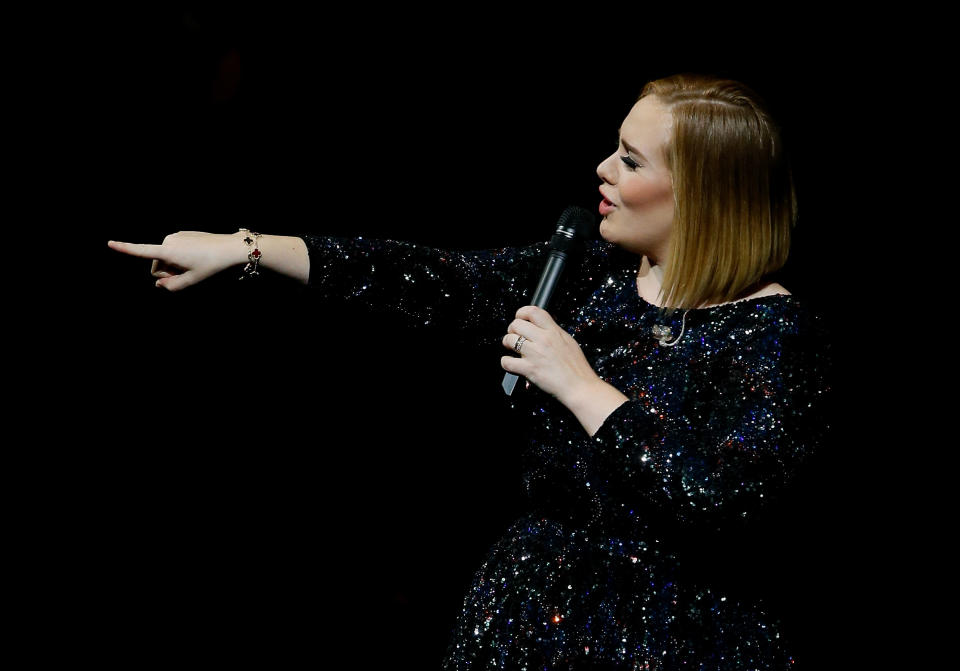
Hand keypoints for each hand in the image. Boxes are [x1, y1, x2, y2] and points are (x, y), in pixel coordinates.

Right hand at [107, 231, 245, 290]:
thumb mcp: (191, 281)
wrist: (230, 248)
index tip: (109, 243)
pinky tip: (196, 258)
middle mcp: (168, 240)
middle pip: (157, 264)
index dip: (124, 248)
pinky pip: (174, 250)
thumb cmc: (211, 265)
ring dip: (174, 265)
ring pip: (166, 257)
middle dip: (167, 272)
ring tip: (194, 265)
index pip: (142, 251)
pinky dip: (181, 257)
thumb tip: (158, 283)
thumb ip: (171, 286)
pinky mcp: (183, 234)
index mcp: (168, 251)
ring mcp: (175, 236)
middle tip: (186, 274)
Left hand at [501, 305, 601, 406]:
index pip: (533, 311)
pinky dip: (506, 363)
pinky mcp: (529, 369)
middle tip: (515, 336)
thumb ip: (554, 334)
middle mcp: (543, 339)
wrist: (580, 387)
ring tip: (512, 349)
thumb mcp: (569, 342)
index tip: (520, 318)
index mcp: (554, 331)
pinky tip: (512, 364)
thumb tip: (542, 329)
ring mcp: (535, 353)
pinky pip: (507, 362)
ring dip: (507, 344)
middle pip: (516, 324)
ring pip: (509, 340)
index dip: (521, 313)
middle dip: (512, 330)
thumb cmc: (577, 368)